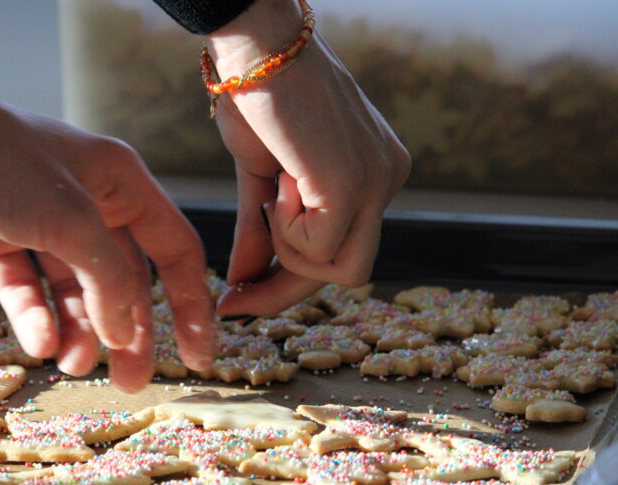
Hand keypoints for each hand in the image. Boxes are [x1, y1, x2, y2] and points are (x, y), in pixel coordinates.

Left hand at [0, 6, 214, 391]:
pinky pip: (28, 285)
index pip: (174, 251)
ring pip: (75, 288)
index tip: (197, 358)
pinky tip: (37, 342)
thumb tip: (127, 333)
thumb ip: (109, 279)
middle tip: (129, 383)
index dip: (191, 306)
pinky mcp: (0, 235)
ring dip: (77, 329)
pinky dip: (34, 314)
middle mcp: (89, 202)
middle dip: (127, 332)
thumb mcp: (71, 219)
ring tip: (70, 365)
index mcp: (122, 184)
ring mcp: (43, 220)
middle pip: (123, 279)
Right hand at [205, 0, 409, 315]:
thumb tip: (240, 282)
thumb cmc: (256, 98)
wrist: (255, 45)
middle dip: (287, 288)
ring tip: (274, 193)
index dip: (289, 285)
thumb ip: (260, 233)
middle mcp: (388, 179)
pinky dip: (286, 227)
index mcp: (373, 174)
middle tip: (236, 292)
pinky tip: (282, 178)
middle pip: (350, 272)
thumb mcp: (260, 178)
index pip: (342, 251)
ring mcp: (380, 182)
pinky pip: (319, 247)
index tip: (238, 300)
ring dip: (289, 248)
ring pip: (344, 271)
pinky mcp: (355, 184)